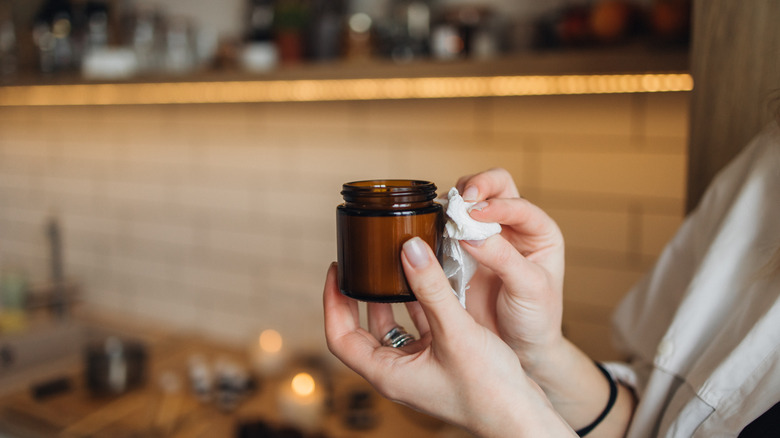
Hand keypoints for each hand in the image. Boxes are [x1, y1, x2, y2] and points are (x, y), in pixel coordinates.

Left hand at [324, 237, 574, 437]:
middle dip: (359, 297)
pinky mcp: (440, 364)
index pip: (340, 336)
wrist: (522, 417)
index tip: (337, 271)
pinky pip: (420, 330)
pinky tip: (429, 283)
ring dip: (391, 299)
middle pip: (363, 331)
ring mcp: (419, 369)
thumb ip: (431, 288)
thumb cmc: (488, 390)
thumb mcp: (455, 331)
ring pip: (393, 329)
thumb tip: (409, 249)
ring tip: (393, 267)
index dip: (333, 302)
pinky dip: (419, 307)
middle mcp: (399, 373)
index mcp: (388, 373)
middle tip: (361, 266)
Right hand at [454, 170, 635, 435]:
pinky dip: (439, 224)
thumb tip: (472, 235)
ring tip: (444, 215)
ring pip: (469, 202)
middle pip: (495, 187)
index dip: (496, 204)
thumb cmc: (536, 319)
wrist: (520, 349)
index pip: (517, 203)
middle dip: (477, 187)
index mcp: (538, 231)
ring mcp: (486, 237)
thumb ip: (504, 259)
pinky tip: (431, 231)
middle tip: (461, 200)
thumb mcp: (529, 289)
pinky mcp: (462, 251)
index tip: (475, 213)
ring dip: (456, 203)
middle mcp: (513, 227)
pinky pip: (449, 228)